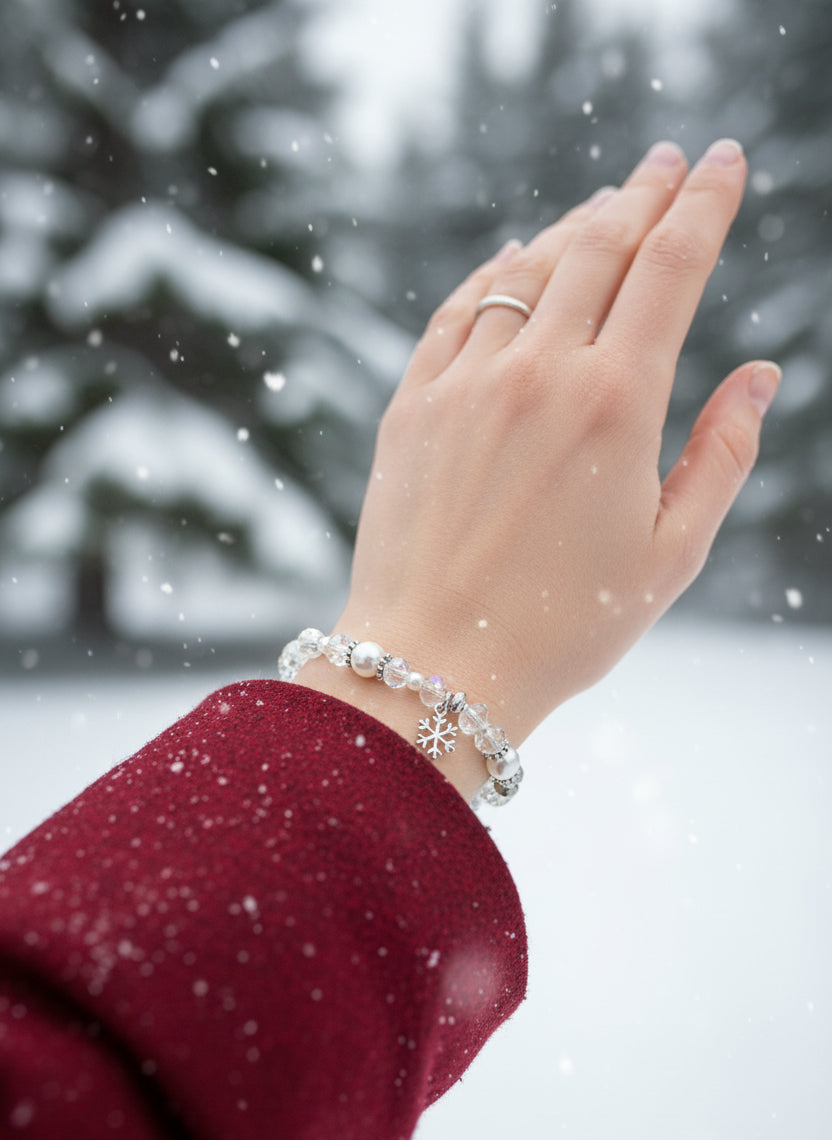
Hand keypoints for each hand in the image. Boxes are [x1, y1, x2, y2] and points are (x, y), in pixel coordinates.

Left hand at [298, 139, 780, 798]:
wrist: (434, 668)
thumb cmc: (563, 627)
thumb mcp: (671, 554)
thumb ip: (723, 456)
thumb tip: (762, 377)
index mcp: (616, 405)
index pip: (671, 267)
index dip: (703, 204)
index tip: (721, 162)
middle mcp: (539, 373)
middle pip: (600, 248)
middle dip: (642, 195)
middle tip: (666, 164)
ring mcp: (465, 383)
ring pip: (528, 270)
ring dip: (574, 228)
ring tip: (605, 208)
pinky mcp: (411, 405)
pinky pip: (459, 311)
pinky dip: (495, 275)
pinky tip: (515, 261)